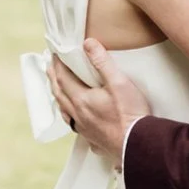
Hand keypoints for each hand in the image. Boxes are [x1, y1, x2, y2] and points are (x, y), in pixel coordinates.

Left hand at [50, 40, 152, 167]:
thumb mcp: (119, 82)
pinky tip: (75, 119)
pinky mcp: (94, 139)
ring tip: (58, 91)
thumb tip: (88, 43)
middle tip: (49, 68)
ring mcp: (85, 129)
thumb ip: (103, 62)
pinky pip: (75, 126)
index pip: (63, 78)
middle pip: (60, 95)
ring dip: (59, 98)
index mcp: (81, 100)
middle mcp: (78, 116)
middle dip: (53, 79)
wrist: (139, 145)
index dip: (58, 65)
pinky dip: (70, 116)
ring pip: (65, 111)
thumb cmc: (131, 114)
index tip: (54, 54)